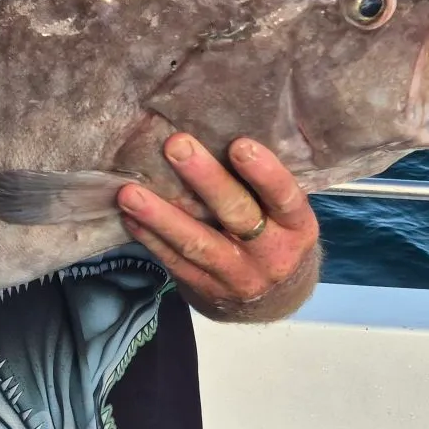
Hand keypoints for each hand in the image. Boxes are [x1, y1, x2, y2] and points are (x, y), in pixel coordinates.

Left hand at [117, 135, 320, 321]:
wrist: (278, 300)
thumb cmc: (278, 233)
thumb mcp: (288, 214)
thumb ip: (264, 184)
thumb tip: (221, 128)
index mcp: (297, 227)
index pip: (284, 197)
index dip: (264, 173)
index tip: (239, 144)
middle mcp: (271, 255)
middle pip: (237, 215)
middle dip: (205, 180)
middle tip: (176, 146)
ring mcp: (238, 277)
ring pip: (198, 244)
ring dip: (161, 217)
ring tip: (130, 192)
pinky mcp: (208, 290)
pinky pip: (176, 263)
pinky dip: (151, 238)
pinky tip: (131, 216)